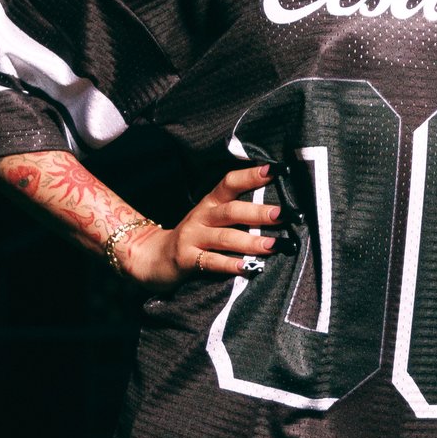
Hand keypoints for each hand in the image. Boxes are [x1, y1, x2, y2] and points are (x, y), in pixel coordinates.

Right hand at [125, 161, 286, 286]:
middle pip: (231, 211)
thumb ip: (236, 213)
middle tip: (283, 214)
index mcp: (209, 203)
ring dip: (251, 241)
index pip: (229, 183)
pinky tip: (247, 267)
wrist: (153, 256)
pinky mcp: (186, 259)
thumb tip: (276, 210)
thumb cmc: (194, 237)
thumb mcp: (210, 219)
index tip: (275, 170)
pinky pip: (211, 262)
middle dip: (258, 212)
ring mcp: (192, 237)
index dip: (250, 176)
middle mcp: (201, 216)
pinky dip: (230, 265)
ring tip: (273, 245)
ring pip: (224, 238)